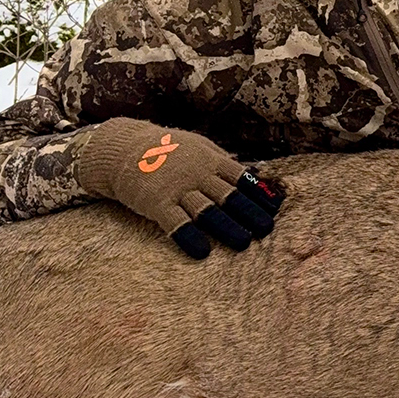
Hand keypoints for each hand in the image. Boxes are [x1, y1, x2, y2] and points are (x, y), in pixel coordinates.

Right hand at [74, 118, 284, 259]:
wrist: (122, 148)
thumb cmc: (167, 149)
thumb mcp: (199, 146)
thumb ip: (224, 161)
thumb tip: (255, 174)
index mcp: (210, 160)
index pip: (242, 178)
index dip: (260, 194)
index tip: (275, 209)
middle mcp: (197, 175)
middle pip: (228, 196)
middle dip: (249, 213)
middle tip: (267, 229)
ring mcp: (177, 189)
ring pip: (206, 210)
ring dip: (226, 227)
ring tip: (243, 243)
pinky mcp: (156, 203)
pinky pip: (175, 222)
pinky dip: (188, 236)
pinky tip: (201, 251)